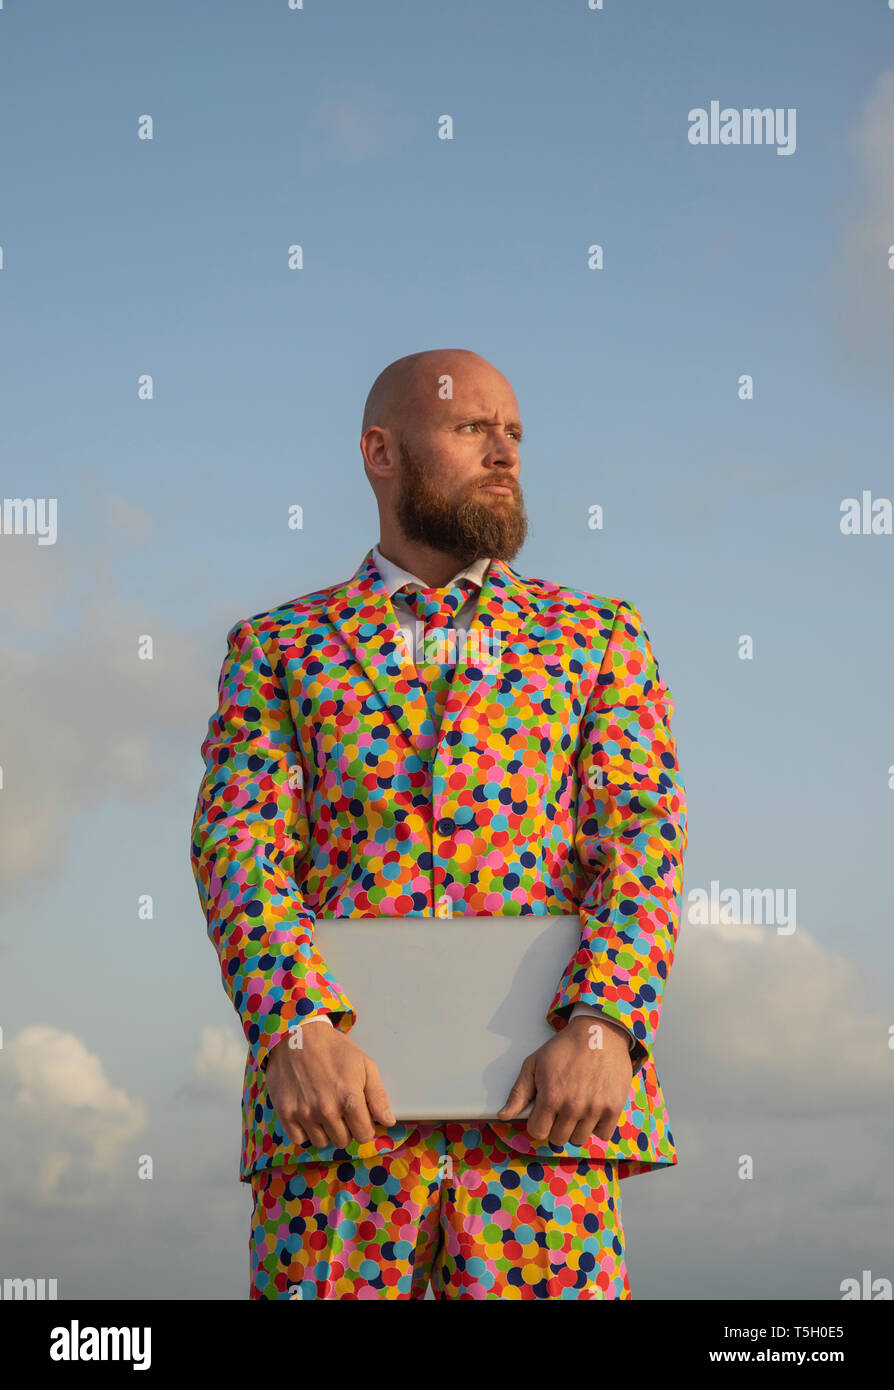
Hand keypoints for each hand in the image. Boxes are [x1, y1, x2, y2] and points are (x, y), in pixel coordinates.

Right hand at [265, 1023, 395, 1149]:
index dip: (365, 1127)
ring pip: (321, 1142)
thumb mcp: (364, 1064)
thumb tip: (388, 1121)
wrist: (298, 1034)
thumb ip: (378, 1096)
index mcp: (350, 1098)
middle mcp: (327, 1109)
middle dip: (345, 1129)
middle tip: (340, 1109)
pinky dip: (304, 1131)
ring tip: (323, 1109)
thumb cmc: (333, 1048)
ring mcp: (304, 1113)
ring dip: (325, 1131)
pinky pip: (299, 1139)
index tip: (359, 1117)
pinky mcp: (285, 1113)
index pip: (364, 1135)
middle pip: (343, 1141)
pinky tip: (308, 1113)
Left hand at [497, 1014, 633, 1146]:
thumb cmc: (565, 1047)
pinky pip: (603, 1134)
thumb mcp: (535, 1064)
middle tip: (560, 1108)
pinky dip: (597, 1126)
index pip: (538, 1132)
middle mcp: (573, 1107)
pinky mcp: (614, 1108)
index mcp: (551, 1097)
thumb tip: (503, 1115)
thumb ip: (519, 1093)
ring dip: (576, 1127)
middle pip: (558, 1139)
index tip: (543, 1114)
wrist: (599, 1032)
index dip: (538, 1123)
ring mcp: (595, 1109)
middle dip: (556, 1126)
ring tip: (577, 1107)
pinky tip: (593, 1110)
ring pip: (579, 1139)